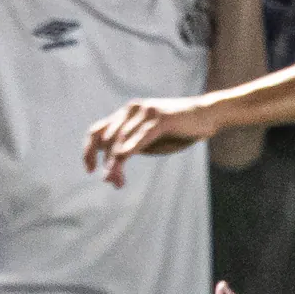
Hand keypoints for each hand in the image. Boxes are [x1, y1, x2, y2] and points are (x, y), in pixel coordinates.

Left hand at [82, 95, 218, 186]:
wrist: (206, 116)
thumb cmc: (178, 131)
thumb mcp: (149, 141)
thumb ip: (131, 146)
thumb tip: (112, 163)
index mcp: (126, 114)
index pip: (97, 131)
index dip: (88, 151)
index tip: (90, 170)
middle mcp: (131, 110)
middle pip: (107, 139)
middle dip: (106, 163)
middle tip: (113, 183)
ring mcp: (145, 112)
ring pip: (120, 140)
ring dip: (115, 163)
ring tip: (116, 181)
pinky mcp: (159, 118)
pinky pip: (138, 137)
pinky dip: (127, 152)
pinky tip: (121, 163)